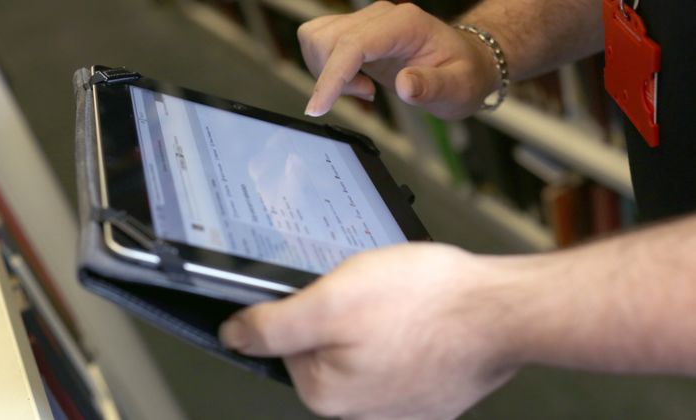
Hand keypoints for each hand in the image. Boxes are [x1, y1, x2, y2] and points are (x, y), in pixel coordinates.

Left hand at [219, 244, 524, 418]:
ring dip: (378, 324)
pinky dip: (407, 337)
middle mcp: (360, 411)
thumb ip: (272, 324)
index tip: (335, 292)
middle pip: (327, 348)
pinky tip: (422, 321)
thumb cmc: (426, 304)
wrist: (502, 313)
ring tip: (405, 306)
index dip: (309, 306)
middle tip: (376, 294)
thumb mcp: (331, 299)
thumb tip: (234, 335)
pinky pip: (401, 359)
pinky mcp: (430, 396)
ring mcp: (399, 406)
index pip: (288, 342)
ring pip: (366, 350)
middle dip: (345, 315)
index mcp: (327, 392)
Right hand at [297, 1, 499, 118]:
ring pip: (316, 38)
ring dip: (326, 72)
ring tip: (363, 88)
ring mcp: (366, 23)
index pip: (353, 44)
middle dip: (332, 78)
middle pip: (326, 39)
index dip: (331, 76)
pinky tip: (356, 81)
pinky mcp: (356, 33)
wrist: (464, 62)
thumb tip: (404, 85)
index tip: (318, 107)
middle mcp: (381, 16)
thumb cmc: (463, 73)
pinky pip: (321, 43)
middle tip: (367, 94)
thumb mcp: (459, 88)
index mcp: (405, 24)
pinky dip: (327, 68)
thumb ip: (432, 86)